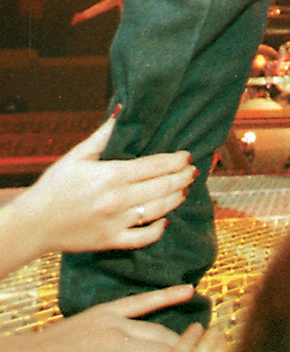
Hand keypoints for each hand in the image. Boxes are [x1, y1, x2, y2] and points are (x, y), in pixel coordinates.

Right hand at [10, 116, 194, 261]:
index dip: (176, 160)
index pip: (155, 166)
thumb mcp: (78, 155)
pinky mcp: (111, 241)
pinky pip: (143, 238)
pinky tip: (166, 219)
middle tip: (193, 171)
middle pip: (162, 187)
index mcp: (111, 175)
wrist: (34, 223)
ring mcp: (116, 222)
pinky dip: (159, 229)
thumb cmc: (55, 185)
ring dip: (176, 199)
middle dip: (182, 177)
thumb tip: (122, 110)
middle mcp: (117, 199)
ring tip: (184, 190)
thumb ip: (104, 135)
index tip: (187, 156)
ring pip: (158, 210)